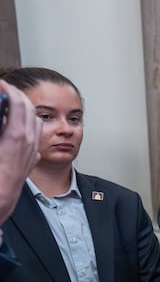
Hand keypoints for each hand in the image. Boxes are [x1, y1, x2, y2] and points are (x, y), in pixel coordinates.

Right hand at [0, 80, 40, 223]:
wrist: (2, 198)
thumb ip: (0, 123)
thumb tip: (2, 113)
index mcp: (15, 135)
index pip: (18, 102)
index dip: (9, 89)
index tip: (0, 83)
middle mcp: (28, 140)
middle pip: (29, 108)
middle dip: (17, 94)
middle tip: (4, 89)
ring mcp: (32, 148)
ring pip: (34, 120)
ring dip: (23, 108)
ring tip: (8, 103)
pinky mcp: (32, 156)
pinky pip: (35, 133)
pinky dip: (26, 122)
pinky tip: (14, 124)